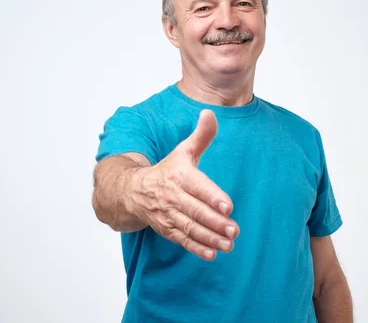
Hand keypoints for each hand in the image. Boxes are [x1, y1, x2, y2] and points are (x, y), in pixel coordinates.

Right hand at [131, 109, 238, 260]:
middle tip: (234, 229)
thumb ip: (201, 135)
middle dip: (215, 222)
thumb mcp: (183, 150)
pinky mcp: (167, 229)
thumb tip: (210, 112)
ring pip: (190, 228)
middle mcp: (172, 196)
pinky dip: (196, 248)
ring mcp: (169, 214)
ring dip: (210, 238)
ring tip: (229, 244)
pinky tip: (212, 254)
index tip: (228, 206)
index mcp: (179, 175)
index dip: (212, 196)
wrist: (133, 191)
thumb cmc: (167, 170)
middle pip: (195, 211)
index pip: (197, 186)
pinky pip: (182, 240)